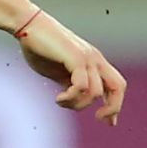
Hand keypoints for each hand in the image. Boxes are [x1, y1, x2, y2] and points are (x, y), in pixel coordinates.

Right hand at [15, 10, 125, 125]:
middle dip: (113, 107)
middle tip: (99, 119)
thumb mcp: (56, 70)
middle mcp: (95, 60)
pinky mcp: (76, 58)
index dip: (115, 104)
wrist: (28, 26)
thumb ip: (69, 82)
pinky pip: (82, 86)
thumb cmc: (39, 47)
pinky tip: (58, 98)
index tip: (108, 122)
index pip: (115, 85)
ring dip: (77, 104)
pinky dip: (71, 97)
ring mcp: (87, 58)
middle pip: (117, 87)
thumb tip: (75, 98)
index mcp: (93, 62)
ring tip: (60, 102)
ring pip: (95, 92)